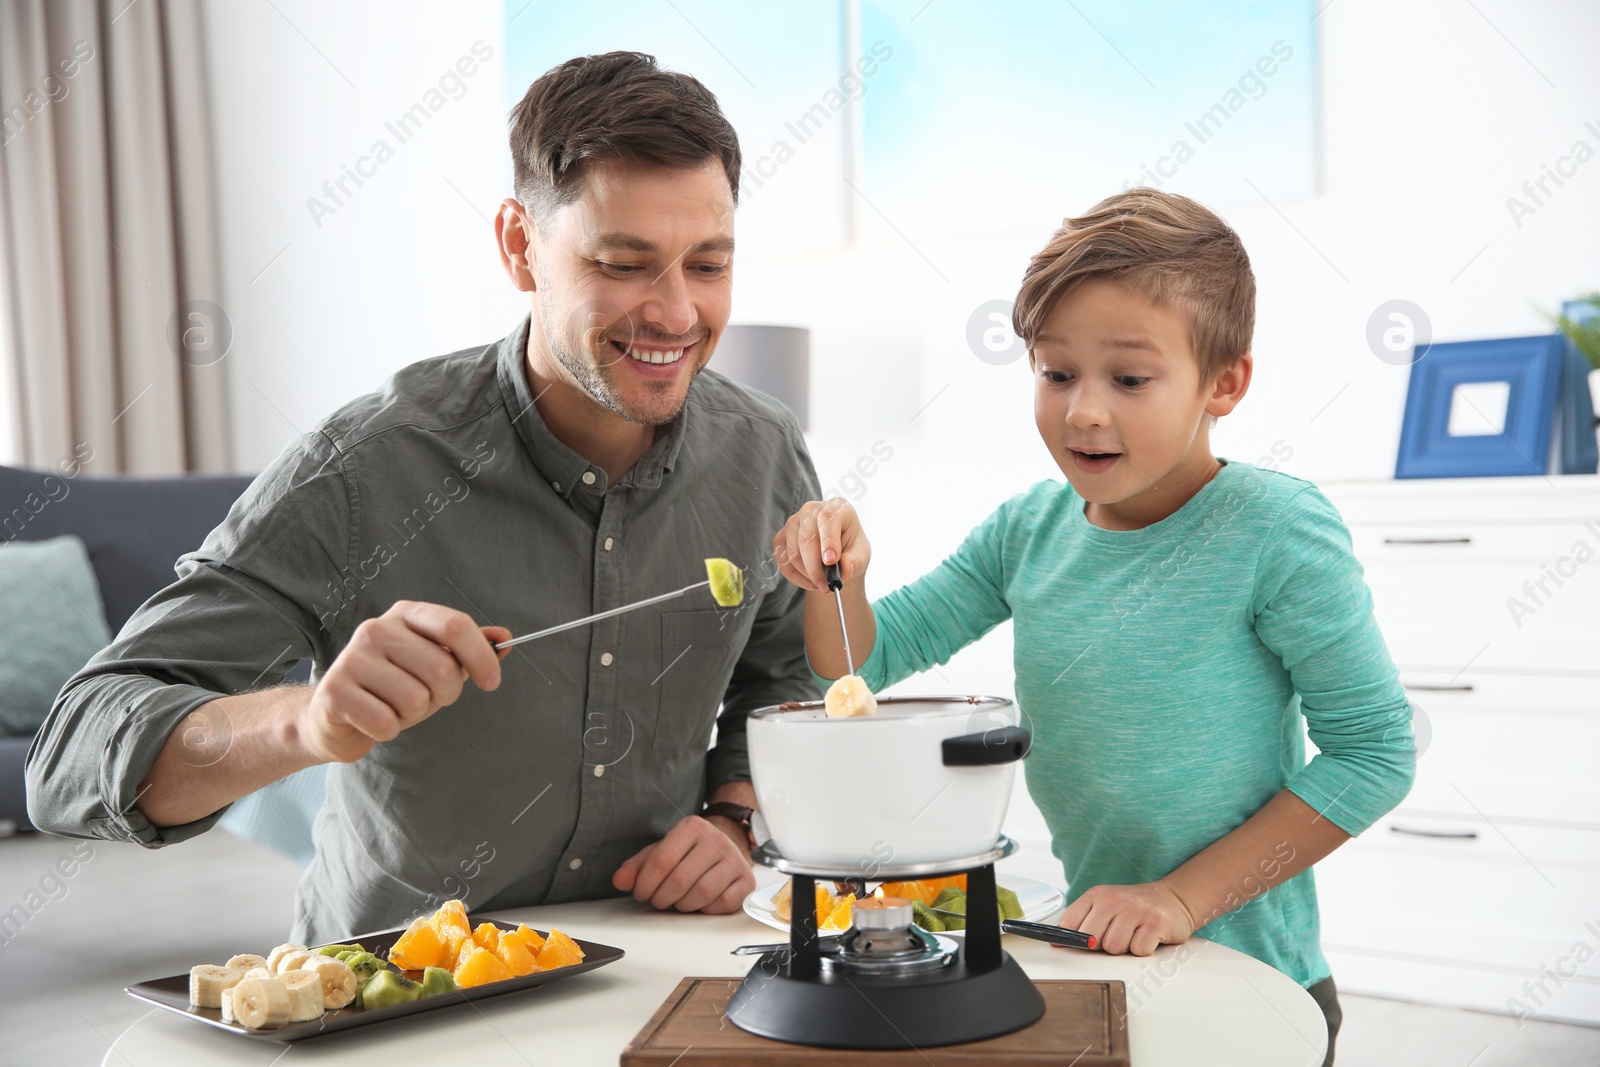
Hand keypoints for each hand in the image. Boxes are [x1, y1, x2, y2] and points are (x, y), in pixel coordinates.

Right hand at [298, 601, 509, 763]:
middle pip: (442, 669)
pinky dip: (388, 730)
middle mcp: (377, 629)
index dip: (482, 657)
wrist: (333, 714)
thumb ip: (469, 649)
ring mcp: (352, 658)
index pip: (455, 626)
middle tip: (424, 698)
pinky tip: (374, 719)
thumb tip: (505, 639)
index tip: (492, 681)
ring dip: (413, 715)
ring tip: (394, 707)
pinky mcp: (334, 692)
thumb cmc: (392, 687)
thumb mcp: (434, 663)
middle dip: (443, 696)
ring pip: (416, 699)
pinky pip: (386, 722)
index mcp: (406, 614)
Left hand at [612, 814, 754, 913]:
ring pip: (702, 892)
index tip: (642, 893)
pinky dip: (707, 909)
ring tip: (678, 902)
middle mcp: (716, 839)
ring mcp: (734, 859)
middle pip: (680, 880)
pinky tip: (701, 903)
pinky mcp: (746, 880)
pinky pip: (724, 902)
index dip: (645, 884)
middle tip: (658, 901)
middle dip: (662, 898)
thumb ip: (637, 866)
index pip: (661, 860)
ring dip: (683, 905)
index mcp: (691, 827)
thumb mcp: (661, 852)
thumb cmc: (690, 853)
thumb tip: (620, 880)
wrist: (728, 845)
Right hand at [773, 498, 871, 592]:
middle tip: (827, 587)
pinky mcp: (781, 537)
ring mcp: (793, 522)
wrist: (836, 553)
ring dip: (807, 575)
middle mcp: (811, 510)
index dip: (828, 540)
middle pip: (807, 539)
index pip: (828, 519)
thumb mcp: (861, 555)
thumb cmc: (851, 549)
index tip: (831, 561)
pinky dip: (796, 578)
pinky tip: (810, 581)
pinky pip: (783, 562)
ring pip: (793, 553)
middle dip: (816, 568)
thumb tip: (845, 569)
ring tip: (822, 583)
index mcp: (837, 507)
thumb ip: (855, 561)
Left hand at [1058, 881, 1196, 955]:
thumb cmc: (1133, 908)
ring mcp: (1137, 909)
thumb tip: (1057, 942)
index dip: (1072, 939)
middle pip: (1092, 940)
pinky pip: (1139, 950)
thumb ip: (1081, 922)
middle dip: (1102, 946)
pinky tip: (1147, 937)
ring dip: (1124, 948)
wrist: (1171, 899)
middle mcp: (1115, 899)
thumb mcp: (1104, 907)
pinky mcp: (1157, 922)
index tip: (1079, 944)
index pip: (1069, 923)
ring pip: (1115, 947)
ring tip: (1133, 935)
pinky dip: (1143, 949)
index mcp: (1097, 895)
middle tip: (1116, 937)